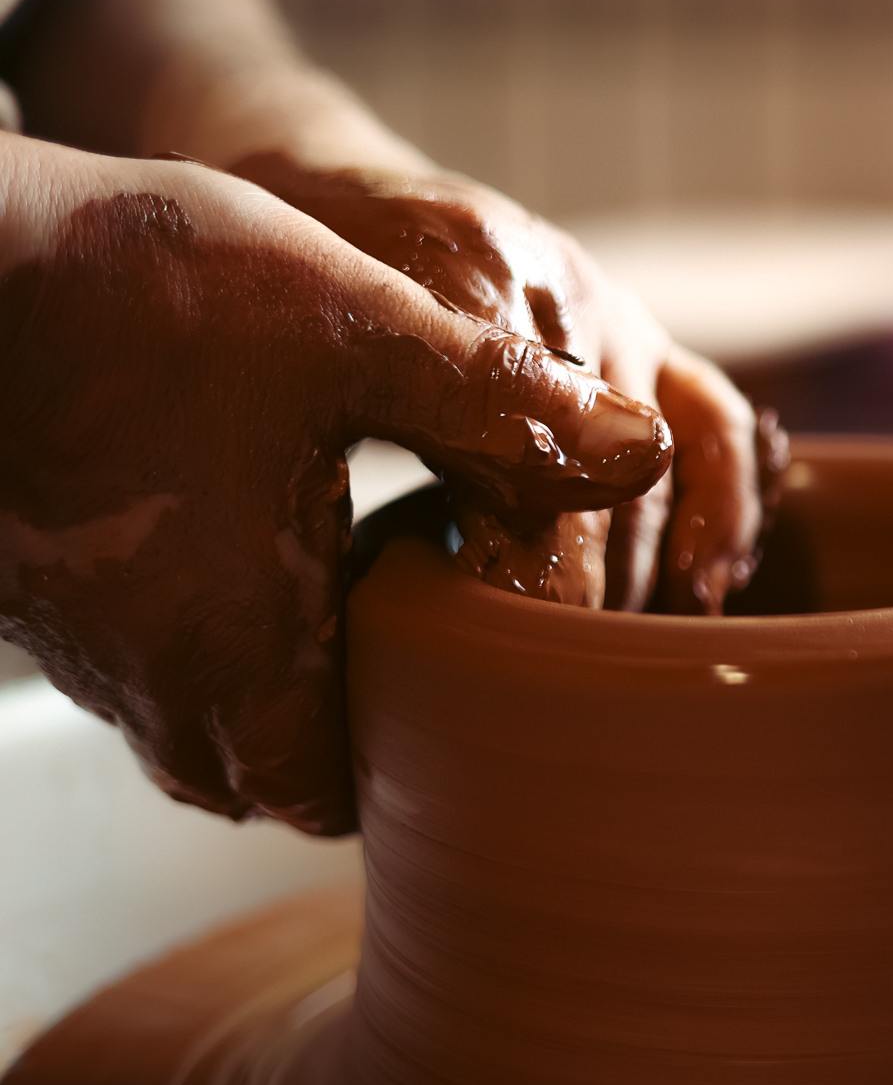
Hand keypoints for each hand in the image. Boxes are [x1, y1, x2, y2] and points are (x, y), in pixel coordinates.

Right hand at [0, 141, 673, 832]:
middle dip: (351, 735)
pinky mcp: (30, 593)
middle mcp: (146, 683)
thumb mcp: (354, 329)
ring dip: (277, 690)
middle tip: (422, 653)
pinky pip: (138, 665)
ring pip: (196, 730)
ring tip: (345, 600)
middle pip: (270, 780)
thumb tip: (639, 452)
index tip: (468, 679)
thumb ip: (501, 403)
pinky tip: (250, 543)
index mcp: (237, 655)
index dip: (415, 752)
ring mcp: (76, 646)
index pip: (346, 793)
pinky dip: (205, 639)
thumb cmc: (136, 291)